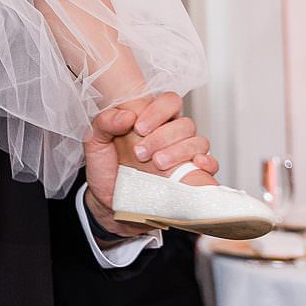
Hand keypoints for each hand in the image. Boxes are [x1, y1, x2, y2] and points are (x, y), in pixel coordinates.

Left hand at [81, 93, 217, 237]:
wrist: (109, 204)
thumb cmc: (105, 169)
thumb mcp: (95, 142)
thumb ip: (105, 123)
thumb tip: (126, 115)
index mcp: (151, 121)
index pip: (169, 101)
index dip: (158, 110)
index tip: (139, 127)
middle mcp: (170, 136)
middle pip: (184, 123)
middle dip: (163, 136)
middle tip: (141, 152)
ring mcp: (182, 156)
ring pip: (198, 141)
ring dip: (180, 150)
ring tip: (158, 164)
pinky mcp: (190, 177)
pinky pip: (210, 164)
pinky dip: (208, 162)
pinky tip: (196, 165)